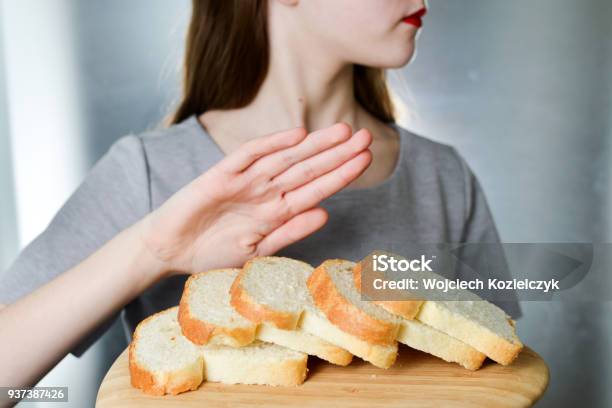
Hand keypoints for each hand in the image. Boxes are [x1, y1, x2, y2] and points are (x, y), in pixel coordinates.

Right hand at [137, 123, 371, 275]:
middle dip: (337, 153)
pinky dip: (271, 145)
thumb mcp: (257, 251)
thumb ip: (290, 232)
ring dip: (314, 145)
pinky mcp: (221, 175)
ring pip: (286, 158)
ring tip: (343, 131)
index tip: (367, 160)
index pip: (317, 189)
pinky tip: (296, 135)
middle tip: (366, 137)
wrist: (170, 250)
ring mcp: (245, 181)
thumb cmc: (213, 252)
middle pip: (308, 168)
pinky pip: (248, 156)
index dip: (342, 174)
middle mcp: (266, 192)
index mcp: (277, 211)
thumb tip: (326, 214)